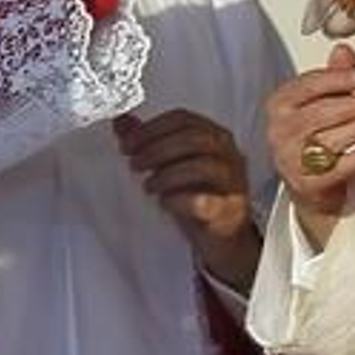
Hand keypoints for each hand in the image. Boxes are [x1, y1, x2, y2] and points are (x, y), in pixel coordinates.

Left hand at [115, 108, 260, 290]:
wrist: (226, 236)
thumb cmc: (201, 195)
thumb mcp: (174, 165)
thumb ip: (150, 142)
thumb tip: (122, 122)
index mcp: (214, 136)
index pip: (183, 119)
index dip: (151, 128)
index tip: (128, 143)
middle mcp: (229, 154)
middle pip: (194, 138)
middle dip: (157, 149)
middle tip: (134, 163)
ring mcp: (233, 182)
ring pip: (203, 166)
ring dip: (167, 174)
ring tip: (148, 186)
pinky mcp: (229, 211)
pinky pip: (205, 202)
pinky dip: (179, 200)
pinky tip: (165, 203)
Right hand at [265, 43, 354, 248]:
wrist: (308, 183)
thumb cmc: (315, 134)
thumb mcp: (322, 101)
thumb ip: (334, 76)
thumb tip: (344, 48)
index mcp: (280, 103)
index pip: (309, 85)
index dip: (340, 79)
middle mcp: (279, 130)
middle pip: (322, 112)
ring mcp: (290, 159)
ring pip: (331, 139)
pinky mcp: (307, 183)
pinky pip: (339, 167)